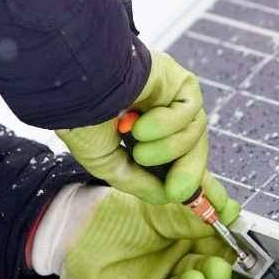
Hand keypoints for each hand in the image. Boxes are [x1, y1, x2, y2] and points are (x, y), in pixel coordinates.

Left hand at [30, 184, 237, 278]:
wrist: (76, 225)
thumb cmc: (117, 212)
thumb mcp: (161, 205)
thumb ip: (194, 209)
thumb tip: (229, 210)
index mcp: (188, 240)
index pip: (219, 249)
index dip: (229, 249)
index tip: (237, 244)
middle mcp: (177, 264)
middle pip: (208, 276)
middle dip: (216, 274)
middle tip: (217, 268)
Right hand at [56, 52, 216, 205]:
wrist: (76, 88)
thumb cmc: (82, 119)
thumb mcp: (108, 164)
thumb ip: (139, 182)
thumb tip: (167, 196)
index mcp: (144, 131)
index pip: (179, 157)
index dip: (190, 177)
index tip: (202, 199)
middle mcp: (160, 112)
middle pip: (193, 147)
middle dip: (187, 172)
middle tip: (177, 190)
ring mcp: (170, 95)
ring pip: (194, 133)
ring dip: (167, 149)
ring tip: (139, 148)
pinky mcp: (177, 79)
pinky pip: (191, 110)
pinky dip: (169, 124)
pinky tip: (143, 123)